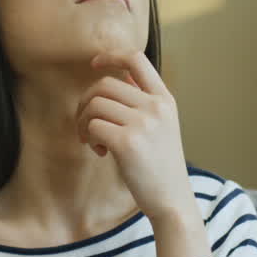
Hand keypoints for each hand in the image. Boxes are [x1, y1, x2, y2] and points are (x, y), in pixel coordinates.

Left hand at [74, 50, 190, 222]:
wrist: (172, 200)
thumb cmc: (160, 166)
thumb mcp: (162, 126)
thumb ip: (142, 102)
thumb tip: (116, 79)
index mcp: (165, 99)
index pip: (136, 58)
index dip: (110, 55)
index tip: (94, 64)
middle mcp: (156, 107)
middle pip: (105, 84)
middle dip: (86, 102)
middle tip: (88, 125)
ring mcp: (143, 124)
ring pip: (94, 104)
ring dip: (84, 122)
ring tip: (93, 140)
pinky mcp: (128, 143)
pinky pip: (93, 126)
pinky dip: (89, 137)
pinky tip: (100, 152)